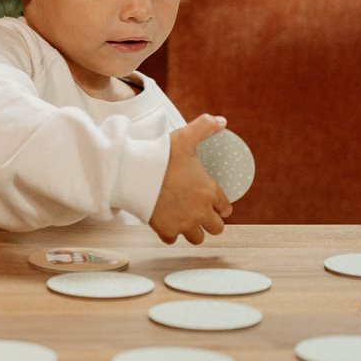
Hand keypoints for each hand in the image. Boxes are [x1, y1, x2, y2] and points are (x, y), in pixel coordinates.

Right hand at [149, 114, 232, 244]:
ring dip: (193, 230)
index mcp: (210, 191)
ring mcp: (184, 223)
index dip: (221, 205)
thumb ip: (205, 127)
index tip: (213, 202)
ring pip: (197, 237)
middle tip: (199, 212)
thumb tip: (223, 121)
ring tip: (185, 220)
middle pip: (216, 227)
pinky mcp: (166, 231)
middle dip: (210, 221)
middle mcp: (200, 211)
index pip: (226, 208)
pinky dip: (170, 233)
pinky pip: (173, 239)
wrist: (134, 172)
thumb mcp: (185, 137)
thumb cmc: (161, 155)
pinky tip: (167, 223)